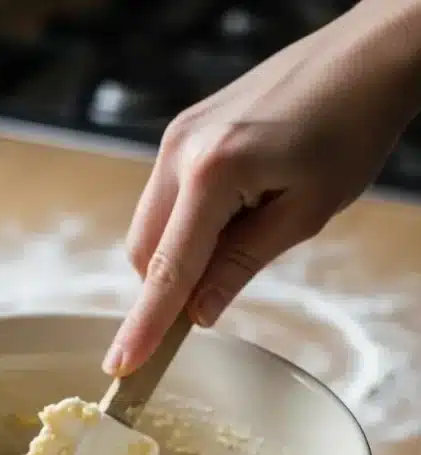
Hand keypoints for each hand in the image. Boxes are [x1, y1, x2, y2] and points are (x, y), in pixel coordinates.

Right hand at [103, 0, 420, 376]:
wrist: (362, 58)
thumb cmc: (348, 130)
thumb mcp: (302, 214)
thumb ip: (240, 266)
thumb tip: (199, 314)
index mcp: (212, 174)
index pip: (168, 270)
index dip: (145, 325)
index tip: (122, 366)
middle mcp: (180, 153)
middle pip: (143, 252)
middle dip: (166, 288)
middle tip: (215, 296)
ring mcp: (176, 138)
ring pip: (149, 227)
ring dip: (177, 256)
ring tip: (241, 235)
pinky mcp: (182, 132)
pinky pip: (163, 199)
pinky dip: (183, 227)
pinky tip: (231, 213)